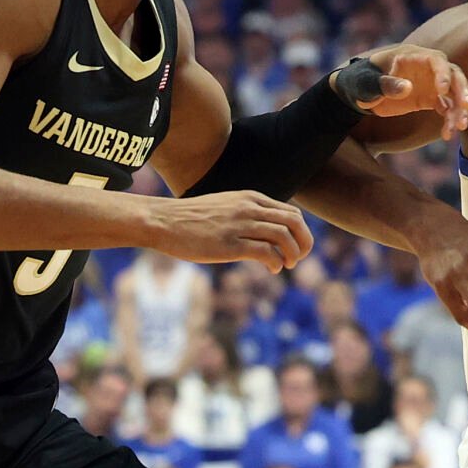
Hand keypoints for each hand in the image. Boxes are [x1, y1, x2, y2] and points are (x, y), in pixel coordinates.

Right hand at [149, 190, 312, 274]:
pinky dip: (276, 262)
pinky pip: (266, 252)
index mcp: (250, 198)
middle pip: (294, 223)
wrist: (163, 221)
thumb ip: (247, 214)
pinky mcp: (229, 244)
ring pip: (284, 237)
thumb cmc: (192, 219)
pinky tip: (272, 269)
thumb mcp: (225, 206)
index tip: (296, 247)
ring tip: (286, 265)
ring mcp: (239, 225)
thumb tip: (266, 233)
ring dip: (292, 254)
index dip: (301, 232)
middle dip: (304, 242)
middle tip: (299, 258)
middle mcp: (248, 208)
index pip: (291, 213)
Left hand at [347, 44, 467, 139]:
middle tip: (466, 107)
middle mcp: (428, 69)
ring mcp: (431, 84)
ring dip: (460, 110)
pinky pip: (446, 109)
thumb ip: (384, 84)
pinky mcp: (431, 99)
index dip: (442, 73)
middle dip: (462, 90)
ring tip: (460, 127)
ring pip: (454, 94)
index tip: (442, 90)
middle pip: (454, 75)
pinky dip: (449, 121)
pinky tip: (447, 134)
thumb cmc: (361, 81)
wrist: (361, 91)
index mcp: (413, 57)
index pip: (436, 60)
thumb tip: (407, 87)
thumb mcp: (366, 83)